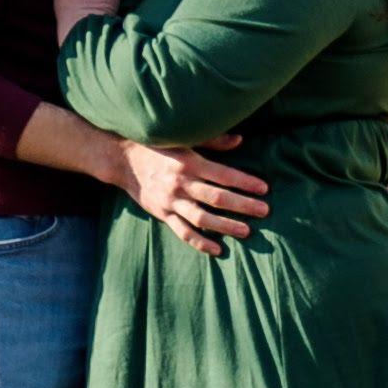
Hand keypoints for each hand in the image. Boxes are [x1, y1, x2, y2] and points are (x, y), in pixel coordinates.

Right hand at [124, 135, 268, 248]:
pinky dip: (201, 242)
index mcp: (189, 162)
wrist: (123, 160)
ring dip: (226, 226)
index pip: (224, 175)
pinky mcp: (163, 214)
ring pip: (203, 218)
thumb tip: (240, 140)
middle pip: (217, 198)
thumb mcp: (183, 138)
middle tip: (264, 211)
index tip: (264, 189)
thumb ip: (213, 141)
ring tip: (246, 231)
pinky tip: (218, 249)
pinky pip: (183, 232)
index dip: (245, 182)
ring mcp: (171, 201)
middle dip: (243, 205)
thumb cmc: (157, 146)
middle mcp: (181, 183)